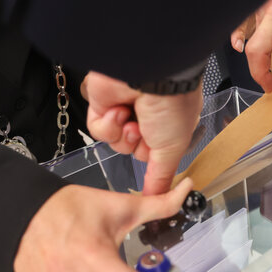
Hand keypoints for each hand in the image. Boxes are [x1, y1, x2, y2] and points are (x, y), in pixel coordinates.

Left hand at [82, 72, 202, 194]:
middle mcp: (149, 115)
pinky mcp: (105, 103)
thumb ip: (162, 176)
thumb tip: (158, 198)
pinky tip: (120, 111)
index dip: (155, 159)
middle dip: (140, 146)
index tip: (156, 165)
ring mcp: (126, 108)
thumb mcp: (172, 148)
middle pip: (135, 151)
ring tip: (133, 119)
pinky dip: (108, 125)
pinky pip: (99, 130)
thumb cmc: (172, 102)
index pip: (157, 153)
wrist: (148, 73)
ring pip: (116, 143)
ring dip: (124, 136)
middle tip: (148, 132)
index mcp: (171, 123)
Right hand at [231, 0, 271, 92]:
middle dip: (264, 65)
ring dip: (258, 50)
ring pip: (252, 31)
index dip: (260, 73)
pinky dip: (245, 32)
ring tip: (268, 65)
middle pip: (255, 44)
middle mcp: (266, 5)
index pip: (258, 50)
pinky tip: (244, 40)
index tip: (270, 85)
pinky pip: (248, 18)